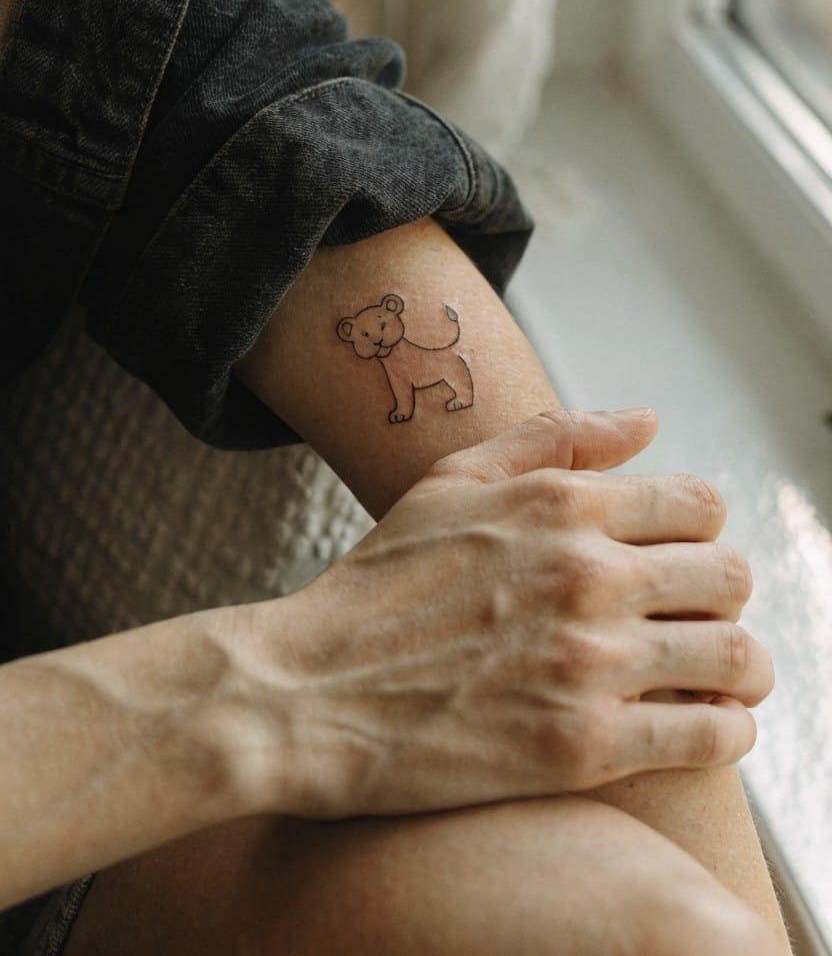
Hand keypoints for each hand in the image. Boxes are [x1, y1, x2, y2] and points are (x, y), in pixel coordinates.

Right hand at [249, 409, 772, 818]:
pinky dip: (725, 729)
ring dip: (742, 668)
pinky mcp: (583, 745)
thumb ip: (557, 437)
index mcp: (562, 504)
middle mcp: (587, 575)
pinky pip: (711, 735)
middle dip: (724, 599)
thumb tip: (649, 419)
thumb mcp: (452, 480)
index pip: (700, 505)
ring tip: (717, 679)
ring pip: (738, 657)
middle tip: (695, 621)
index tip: (677, 563)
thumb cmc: (379, 583)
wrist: (307, 693)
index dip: (700, 535)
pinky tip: (700, 726)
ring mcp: (589, 661)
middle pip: (730, 577)